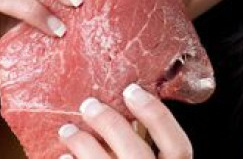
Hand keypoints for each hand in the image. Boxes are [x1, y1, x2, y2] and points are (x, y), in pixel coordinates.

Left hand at [57, 83, 192, 158]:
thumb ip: (150, 152)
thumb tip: (125, 115)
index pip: (178, 146)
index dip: (156, 115)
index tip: (132, 90)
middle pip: (136, 153)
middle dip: (110, 123)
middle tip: (89, 104)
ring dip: (83, 144)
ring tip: (68, 130)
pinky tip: (64, 157)